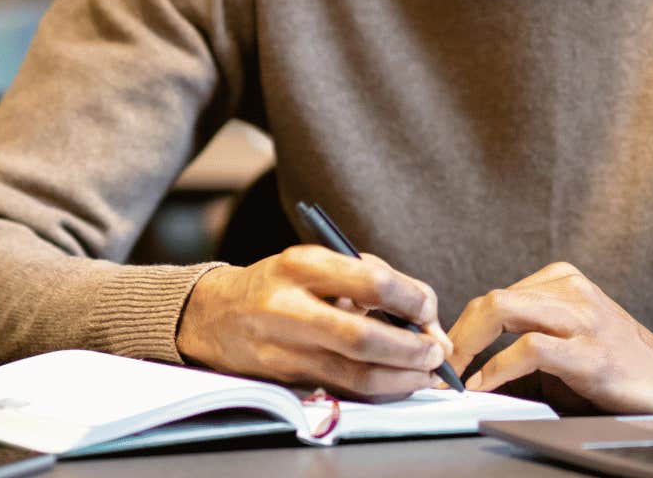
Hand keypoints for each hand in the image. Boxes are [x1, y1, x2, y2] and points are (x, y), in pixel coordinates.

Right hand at [174, 246, 453, 401]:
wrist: (216, 315)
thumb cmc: (282, 284)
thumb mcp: (318, 263)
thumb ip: (372, 281)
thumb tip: (426, 319)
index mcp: (302, 265)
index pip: (372, 282)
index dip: (412, 299)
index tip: (428, 309)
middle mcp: (290, 307)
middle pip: (363, 337)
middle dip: (411, 349)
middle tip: (436, 352)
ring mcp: (285, 348)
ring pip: (356, 374)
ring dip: (401, 378)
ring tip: (426, 372)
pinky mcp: (287, 379)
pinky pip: (344, 389)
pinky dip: (379, 389)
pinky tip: (398, 381)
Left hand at [446, 262, 652, 414]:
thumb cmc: (614, 367)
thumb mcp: (564, 343)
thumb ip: (521, 343)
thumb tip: (465, 366)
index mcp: (562, 280)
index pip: (494, 296)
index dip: (461, 328)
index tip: (443, 355)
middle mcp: (571, 290)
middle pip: (492, 300)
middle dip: (457, 335)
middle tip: (439, 366)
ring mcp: (582, 319)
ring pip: (504, 311)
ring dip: (468, 346)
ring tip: (453, 374)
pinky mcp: (591, 353)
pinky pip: (530, 349)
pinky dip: (497, 368)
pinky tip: (483, 384)